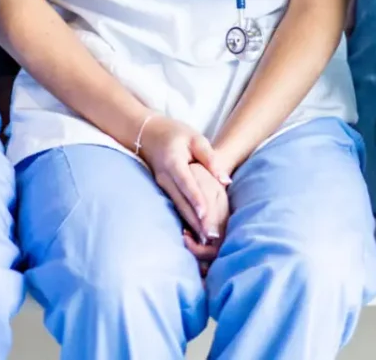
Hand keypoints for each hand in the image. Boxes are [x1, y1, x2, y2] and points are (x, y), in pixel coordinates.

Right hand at [135, 117, 227, 242]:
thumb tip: (226, 181)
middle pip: (181, 201)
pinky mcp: (164, 191)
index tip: (205, 213)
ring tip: (206, 241)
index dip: (195, 198)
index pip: (186, 182)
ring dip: (191, 224)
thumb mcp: (195, 138)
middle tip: (210, 237)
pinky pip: (176, 206)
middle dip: (195, 220)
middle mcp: (165, 177)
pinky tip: (196, 233)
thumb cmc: (176, 135)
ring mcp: (162, 186)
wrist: (149, 135)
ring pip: (178, 207)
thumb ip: (210, 158)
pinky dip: (186, 220)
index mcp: (173, 162)